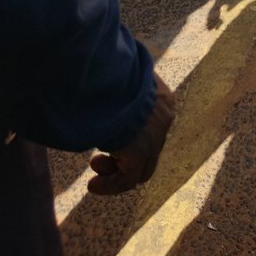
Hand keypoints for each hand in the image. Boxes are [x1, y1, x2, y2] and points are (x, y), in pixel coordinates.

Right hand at [87, 75, 174, 195]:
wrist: (107, 72)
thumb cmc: (105, 69)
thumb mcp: (118, 77)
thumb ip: (117, 89)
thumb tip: (99, 80)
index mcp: (160, 97)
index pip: (152, 126)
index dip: (129, 138)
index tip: (106, 137)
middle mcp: (163, 118)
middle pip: (148, 149)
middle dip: (122, 157)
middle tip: (96, 159)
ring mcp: (154, 136)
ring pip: (139, 168)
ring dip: (114, 173)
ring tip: (94, 177)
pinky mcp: (140, 152)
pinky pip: (128, 180)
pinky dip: (110, 186)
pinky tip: (92, 186)